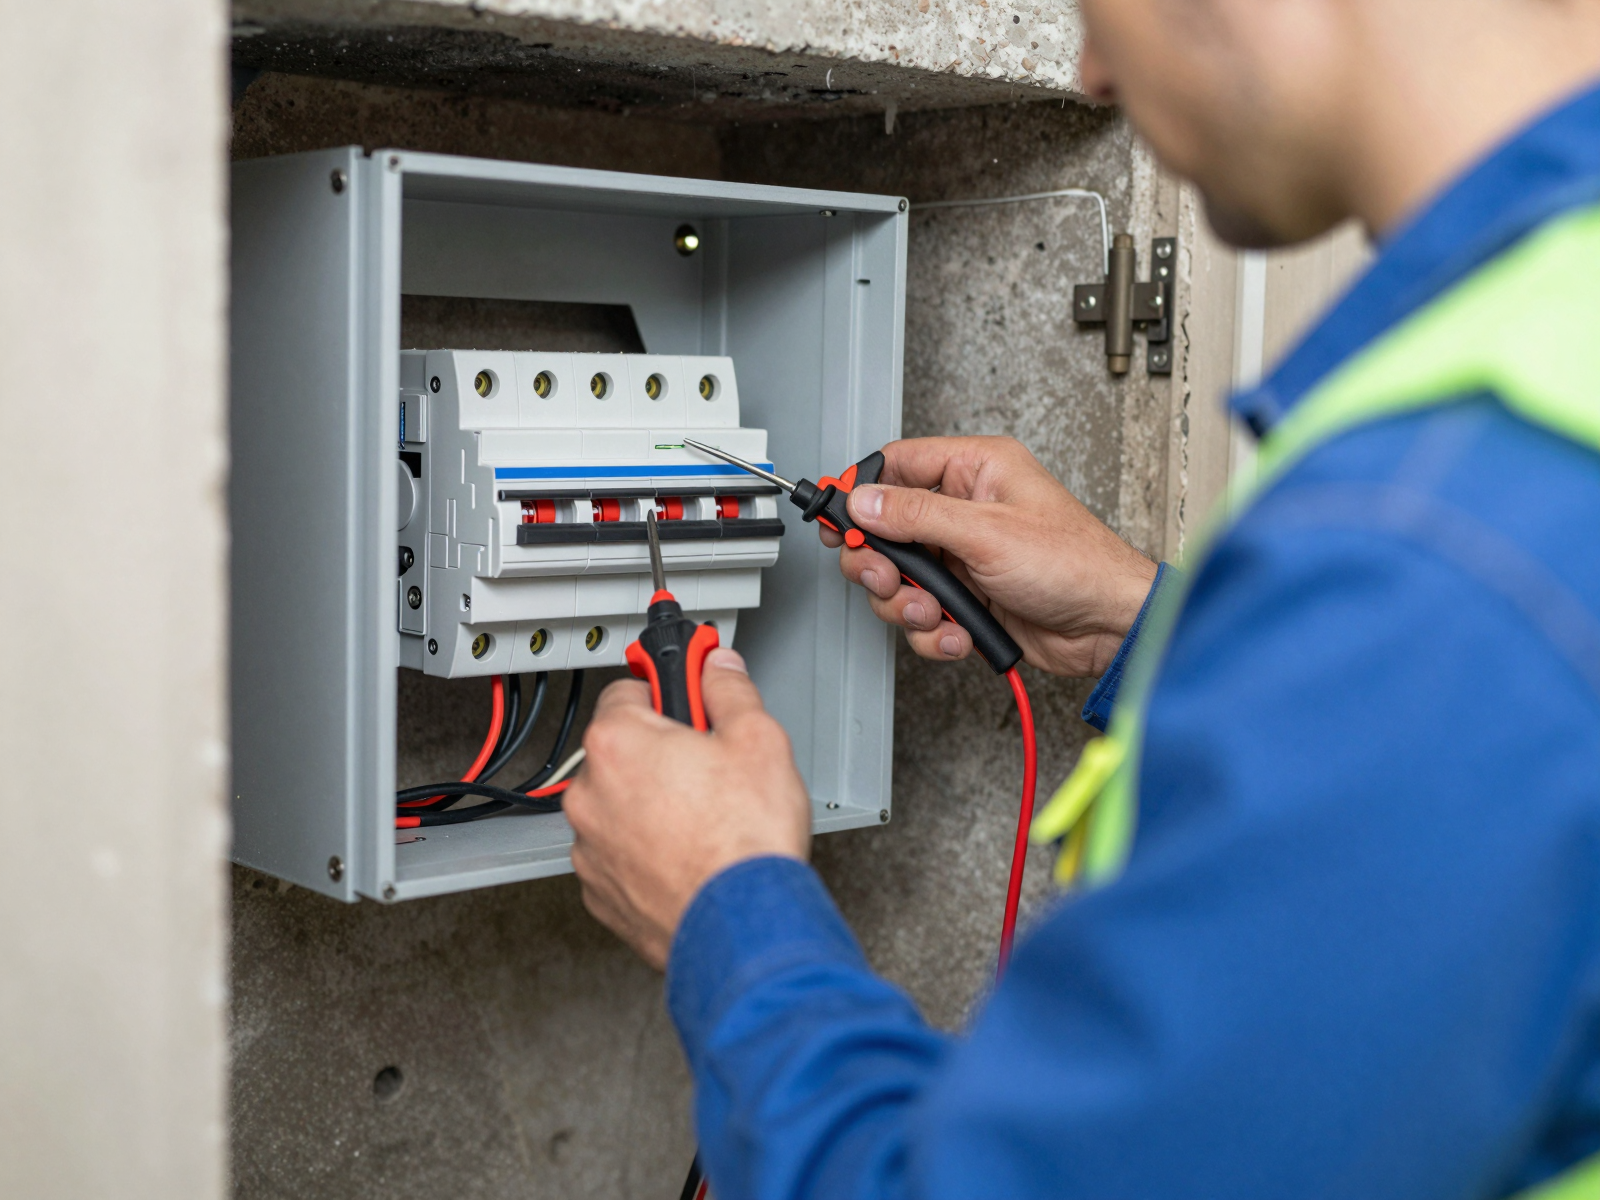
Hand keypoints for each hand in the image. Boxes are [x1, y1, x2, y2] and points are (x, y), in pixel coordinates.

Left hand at [564, 648, 810, 969]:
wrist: (742, 927)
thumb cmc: (745, 842)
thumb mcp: (758, 740)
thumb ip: (730, 691)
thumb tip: (719, 669)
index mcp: (618, 743)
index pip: (626, 689)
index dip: (666, 691)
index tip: (685, 693)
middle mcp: (590, 795)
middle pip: (621, 752)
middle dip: (660, 753)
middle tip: (710, 766)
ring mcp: (591, 849)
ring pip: (618, 807)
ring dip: (650, 805)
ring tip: (705, 819)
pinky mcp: (601, 894)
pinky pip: (620, 856)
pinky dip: (646, 853)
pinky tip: (690, 855)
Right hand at [823, 437, 1157, 677]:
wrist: (1109, 626)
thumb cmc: (1076, 564)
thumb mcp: (986, 533)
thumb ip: (917, 514)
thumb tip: (864, 500)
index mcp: (976, 470)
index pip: (896, 465)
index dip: (861, 492)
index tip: (839, 522)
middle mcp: (966, 509)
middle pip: (886, 529)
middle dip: (881, 564)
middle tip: (886, 579)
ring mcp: (964, 557)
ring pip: (900, 579)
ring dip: (909, 605)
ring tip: (934, 612)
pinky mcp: (968, 598)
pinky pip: (923, 614)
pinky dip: (934, 631)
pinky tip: (958, 631)